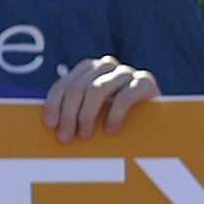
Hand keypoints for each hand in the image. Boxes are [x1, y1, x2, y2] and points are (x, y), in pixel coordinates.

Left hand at [39, 54, 160, 139]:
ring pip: (97, 90)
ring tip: (85, 136)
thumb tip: (46, 126)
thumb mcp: (93, 113)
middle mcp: (106, 66)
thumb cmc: (117, 120)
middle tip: (66, 138)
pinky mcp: (146, 82)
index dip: (53, 105)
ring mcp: (127, 72)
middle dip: (68, 115)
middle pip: (78, 88)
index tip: (50, 125)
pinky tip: (110, 131)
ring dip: (87, 116)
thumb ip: (73, 112)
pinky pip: (124, 97)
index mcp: (88, 70)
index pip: (63, 85)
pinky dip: (114, 116)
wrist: (157, 121)